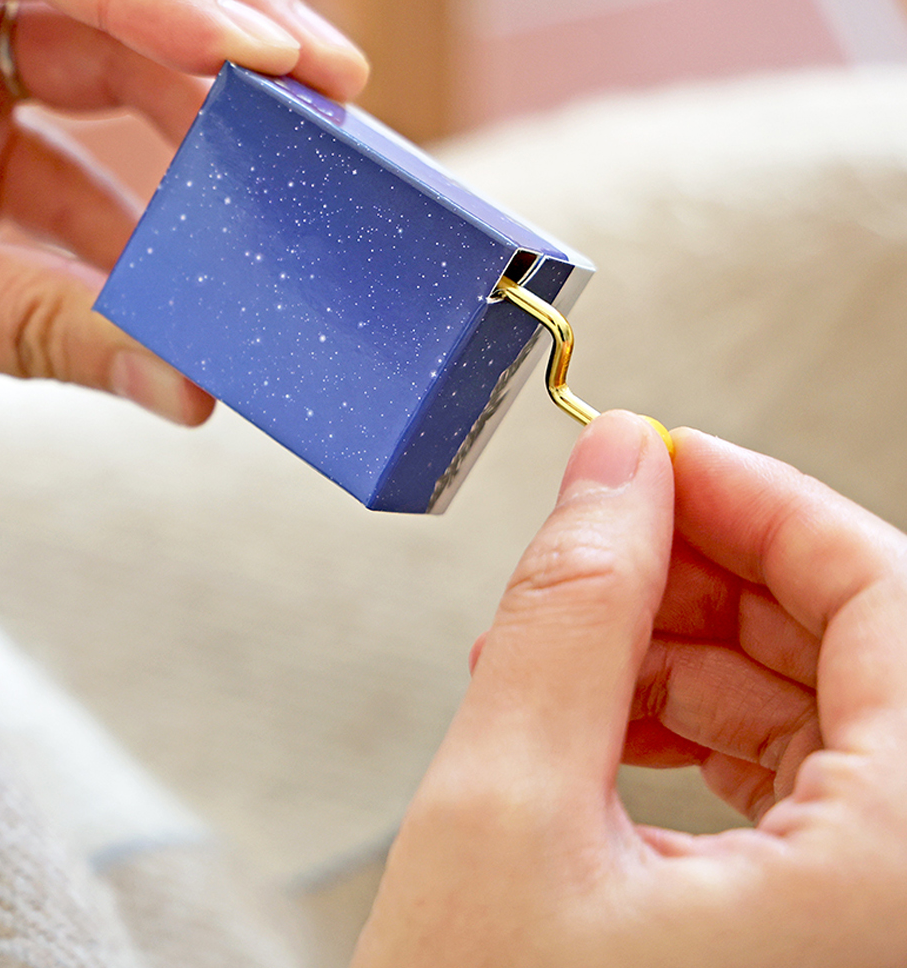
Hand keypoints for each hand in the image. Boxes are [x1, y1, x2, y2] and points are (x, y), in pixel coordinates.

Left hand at [0, 0, 367, 416]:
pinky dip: (142, 206)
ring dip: (199, 113)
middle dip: (214, 13)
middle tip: (326, 76)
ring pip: (99, 47)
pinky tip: (198, 259)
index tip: (256, 55)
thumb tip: (191, 385)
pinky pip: (77, 149)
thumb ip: (27, 329)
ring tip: (294, 165)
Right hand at [353, 413, 906, 966]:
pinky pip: (813, 796)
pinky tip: (612, 717)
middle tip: (605, 538)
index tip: (661, 457)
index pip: (891, 600)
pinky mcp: (837, 954)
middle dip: (722, 574)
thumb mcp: (508, 817)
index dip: (765, 502)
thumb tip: (614, 470)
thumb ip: (571, 612)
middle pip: (872, 652)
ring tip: (581, 642)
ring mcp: (883, 935)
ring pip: (839, 719)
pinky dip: (710, 733)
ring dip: (704, 652)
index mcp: (905, 884)